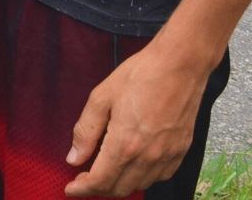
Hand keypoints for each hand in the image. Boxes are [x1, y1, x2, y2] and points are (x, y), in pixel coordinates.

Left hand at [65, 42, 211, 195]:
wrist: (180, 65)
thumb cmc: (139, 75)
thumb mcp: (101, 97)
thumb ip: (86, 132)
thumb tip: (74, 159)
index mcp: (125, 144)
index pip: (100, 182)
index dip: (82, 189)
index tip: (71, 188)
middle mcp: (148, 157)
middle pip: (119, 189)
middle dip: (98, 187)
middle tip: (84, 176)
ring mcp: (167, 156)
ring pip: (139, 185)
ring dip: (120, 182)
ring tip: (106, 168)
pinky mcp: (181, 152)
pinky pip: (158, 176)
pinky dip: (142, 176)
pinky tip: (132, 162)